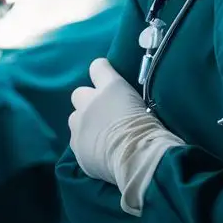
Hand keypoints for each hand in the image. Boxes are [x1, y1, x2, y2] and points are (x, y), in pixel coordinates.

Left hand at [69, 58, 182, 215]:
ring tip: (99, 136)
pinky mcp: (76, 145)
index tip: (107, 81)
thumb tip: (121, 105)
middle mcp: (90, 101)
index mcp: (111, 87)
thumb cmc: (147, 128)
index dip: (101, 73)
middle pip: (79, 93)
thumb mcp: (141, 105)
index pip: (97, 67)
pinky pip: (76, 141)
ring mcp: (79, 124)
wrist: (137, 156)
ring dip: (84, 124)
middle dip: (88, 102)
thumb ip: (124, 100)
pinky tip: (98, 153)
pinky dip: (85, 144)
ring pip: (74, 118)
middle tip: (102, 114)